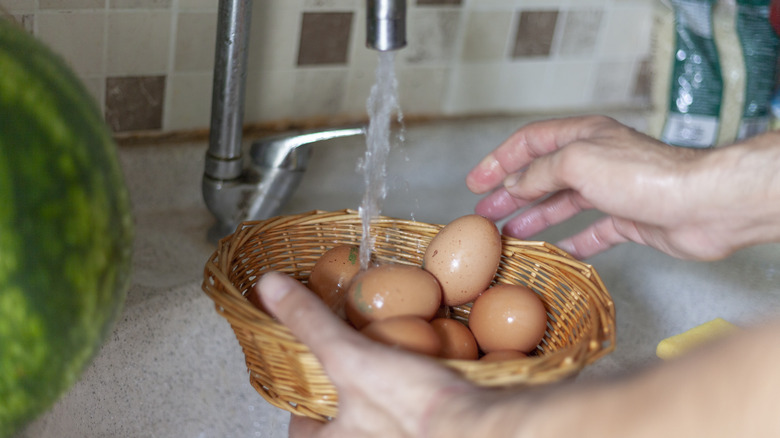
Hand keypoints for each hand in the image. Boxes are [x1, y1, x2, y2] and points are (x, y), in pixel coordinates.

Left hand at [255, 272, 478, 437]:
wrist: (482, 430)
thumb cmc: (412, 408)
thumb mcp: (349, 357)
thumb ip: (310, 323)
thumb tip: (270, 288)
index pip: (301, 430)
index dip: (303, 404)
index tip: (310, 383)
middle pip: (346, 427)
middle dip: (351, 399)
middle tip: (357, 370)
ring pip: (382, 425)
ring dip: (386, 399)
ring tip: (394, 368)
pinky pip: (419, 422)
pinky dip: (422, 400)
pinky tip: (434, 377)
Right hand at [466, 115, 755, 259]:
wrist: (700, 204)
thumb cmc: (641, 176)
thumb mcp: (577, 162)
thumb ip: (540, 172)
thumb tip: (515, 185)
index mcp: (582, 136)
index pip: (529, 142)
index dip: (499, 160)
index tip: (475, 182)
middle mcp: (595, 159)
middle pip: (542, 175)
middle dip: (510, 193)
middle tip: (485, 212)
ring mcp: (611, 190)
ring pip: (563, 204)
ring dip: (534, 218)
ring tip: (509, 235)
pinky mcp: (627, 219)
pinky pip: (591, 231)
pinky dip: (571, 242)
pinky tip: (556, 253)